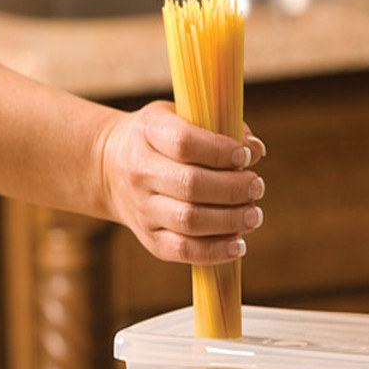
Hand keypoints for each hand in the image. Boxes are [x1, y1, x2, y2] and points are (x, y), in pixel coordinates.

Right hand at [99, 100, 265, 263]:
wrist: (112, 169)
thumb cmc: (162, 140)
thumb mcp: (183, 117)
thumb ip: (221, 128)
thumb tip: (255, 149)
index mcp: (149, 132)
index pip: (184, 143)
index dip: (220, 151)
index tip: (244, 156)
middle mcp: (140, 172)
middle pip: (191, 185)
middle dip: (233, 189)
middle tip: (256, 187)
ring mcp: (143, 209)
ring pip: (189, 220)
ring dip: (230, 220)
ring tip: (253, 215)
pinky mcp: (150, 239)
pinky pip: (184, 250)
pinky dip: (216, 251)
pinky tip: (239, 244)